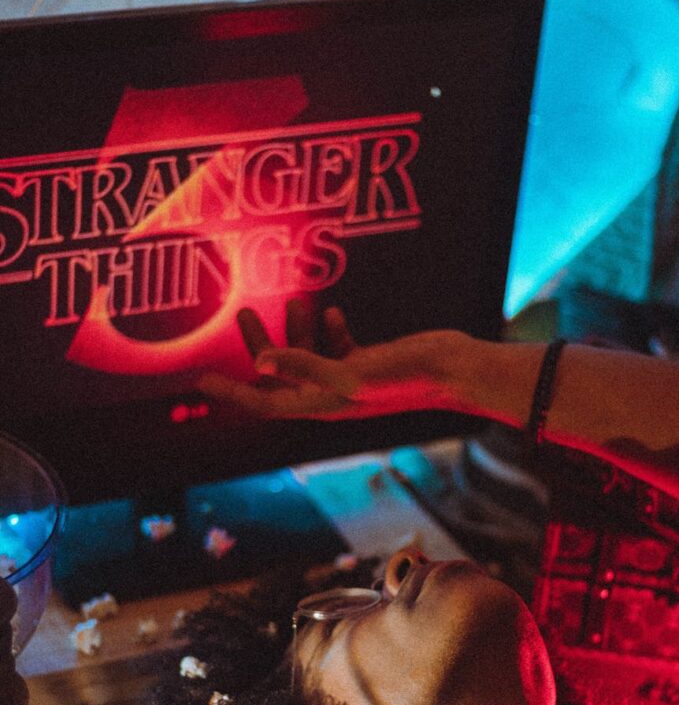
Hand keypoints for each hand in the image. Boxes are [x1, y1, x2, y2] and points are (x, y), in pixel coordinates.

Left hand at [196, 299, 472, 419]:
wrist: (452, 371)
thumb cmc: (404, 377)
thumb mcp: (351, 372)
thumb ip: (305, 365)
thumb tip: (262, 363)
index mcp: (321, 403)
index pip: (264, 401)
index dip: (231, 391)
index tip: (200, 380)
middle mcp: (330, 394)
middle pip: (281, 376)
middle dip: (259, 346)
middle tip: (243, 313)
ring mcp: (349, 379)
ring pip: (308, 355)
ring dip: (295, 330)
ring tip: (293, 300)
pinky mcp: (367, 362)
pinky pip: (337, 347)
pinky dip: (329, 329)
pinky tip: (331, 311)